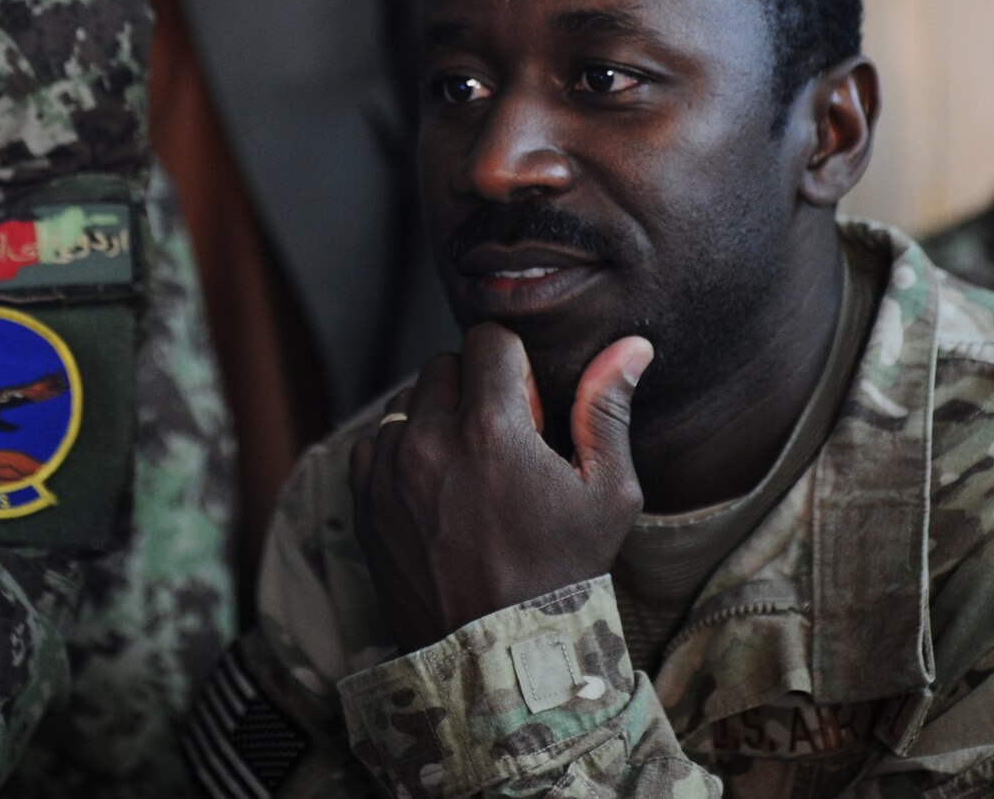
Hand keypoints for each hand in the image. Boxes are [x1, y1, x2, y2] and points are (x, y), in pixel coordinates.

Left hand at [349, 324, 652, 652]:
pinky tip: (434, 490)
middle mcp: (428, 440)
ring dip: (433, 420)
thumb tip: (630, 346)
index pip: (487, 339)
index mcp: (491, 430)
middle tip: (502, 441)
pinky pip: (373, 443)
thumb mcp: (606, 495)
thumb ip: (607, 410)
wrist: (498, 655)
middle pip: (444, 366)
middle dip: (474, 389)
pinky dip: (399, 453)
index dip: (513, 363)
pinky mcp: (364, 501)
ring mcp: (388, 471)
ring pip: (405, 402)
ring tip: (468, 471)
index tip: (527, 403)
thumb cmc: (563, 574)